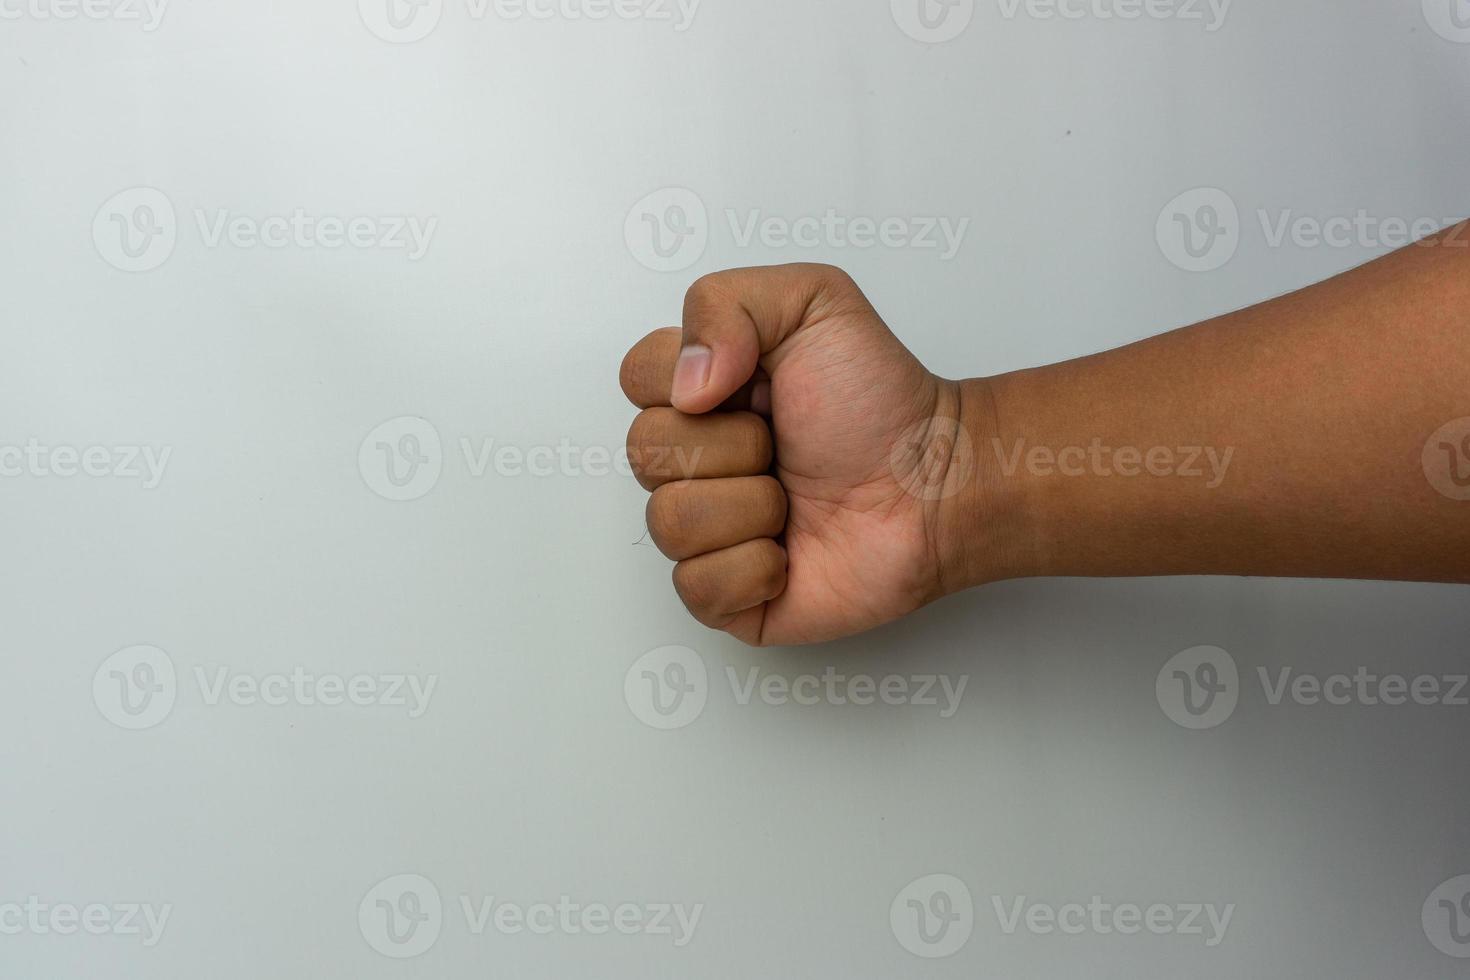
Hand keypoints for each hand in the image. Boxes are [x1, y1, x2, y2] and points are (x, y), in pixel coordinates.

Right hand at [621, 264, 1008, 645]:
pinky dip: (754, 569)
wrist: (937, 483)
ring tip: (796, 501)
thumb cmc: (881, 401)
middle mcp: (697, 461)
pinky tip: (792, 554)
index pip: (637, 378)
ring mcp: (709, 532)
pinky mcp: (730, 597)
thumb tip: (684, 386)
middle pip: (647, 452)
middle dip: (733, 445)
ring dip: (749, 508)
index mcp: (702, 391)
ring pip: (669, 523)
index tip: (757, 385)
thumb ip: (724, 303)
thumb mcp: (813, 300)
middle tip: (787, 445)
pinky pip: (695, 587)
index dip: (691, 382)